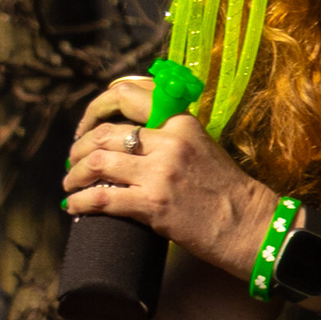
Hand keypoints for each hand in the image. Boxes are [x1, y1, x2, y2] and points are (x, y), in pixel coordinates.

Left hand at [62, 72, 281, 281]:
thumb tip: (129, 137)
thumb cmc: (226, 191)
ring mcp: (160, 172)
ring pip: (98, 161)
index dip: (97, 106)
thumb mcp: (201, 146)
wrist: (250, 225)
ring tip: (70, 184)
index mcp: (180, 121)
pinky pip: (102, 198)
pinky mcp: (153, 204)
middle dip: (79, 146)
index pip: (127, 94)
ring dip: (75, 173)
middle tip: (73, 160)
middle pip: (104, 131)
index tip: (87, 124)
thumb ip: (168, 135)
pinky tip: (74, 207)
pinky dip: (81, 201)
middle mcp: (169, 140)